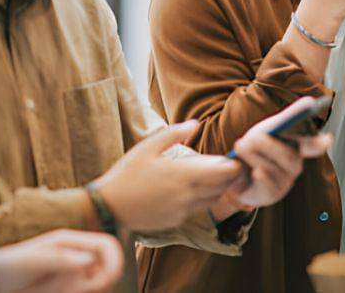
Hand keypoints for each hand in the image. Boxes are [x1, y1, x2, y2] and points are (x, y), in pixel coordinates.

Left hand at [0, 229, 122, 292]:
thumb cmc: (9, 266)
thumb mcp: (33, 261)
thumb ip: (61, 259)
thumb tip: (90, 259)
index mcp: (70, 242)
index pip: (106, 246)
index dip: (115, 260)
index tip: (109, 278)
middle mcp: (76, 256)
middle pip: (107, 267)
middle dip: (102, 281)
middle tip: (80, 291)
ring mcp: (73, 273)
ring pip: (97, 283)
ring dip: (88, 290)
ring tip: (59, 291)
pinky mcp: (68, 288)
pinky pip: (85, 291)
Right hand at [95, 120, 242, 232]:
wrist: (110, 206)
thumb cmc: (127, 173)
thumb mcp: (148, 147)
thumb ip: (174, 134)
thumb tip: (195, 124)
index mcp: (184, 175)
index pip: (224, 173)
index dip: (235, 166)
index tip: (234, 158)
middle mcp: (188, 195)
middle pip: (223, 187)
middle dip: (229, 177)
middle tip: (226, 165)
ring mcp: (183, 210)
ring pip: (212, 200)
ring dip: (216, 188)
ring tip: (209, 175)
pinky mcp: (176, 220)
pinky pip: (196, 209)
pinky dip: (200, 198)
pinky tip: (188, 188)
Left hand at [211, 97, 332, 218]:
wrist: (232, 173)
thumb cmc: (254, 150)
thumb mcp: (268, 129)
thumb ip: (288, 117)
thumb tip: (309, 101)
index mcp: (296, 149)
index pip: (312, 147)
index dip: (319, 144)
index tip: (327, 139)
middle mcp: (293, 167)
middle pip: (290, 159)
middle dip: (270, 146)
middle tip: (252, 137)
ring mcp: (283, 184)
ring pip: (276, 171)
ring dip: (256, 157)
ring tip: (240, 146)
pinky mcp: (270, 196)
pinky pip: (269, 187)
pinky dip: (261, 177)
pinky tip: (254, 171)